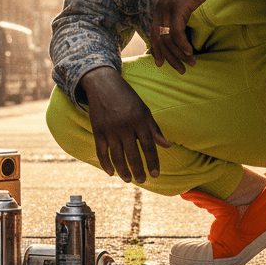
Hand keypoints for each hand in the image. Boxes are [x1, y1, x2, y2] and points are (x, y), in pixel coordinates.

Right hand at [80, 67, 172, 183]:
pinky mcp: (97, 130)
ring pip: (117, 156)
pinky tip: (111, 173)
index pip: (148, 146)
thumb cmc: (127, 98)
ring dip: (123, 171)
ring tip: (128, 179)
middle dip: (138, 170)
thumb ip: (154, 129)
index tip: (156, 174)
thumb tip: (168, 145)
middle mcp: (125, 126)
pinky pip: (101, 152)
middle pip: (133, 154)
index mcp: (139, 120)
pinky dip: (105, 164)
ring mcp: (109, 129)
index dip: (153, 162)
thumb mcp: (144, 110)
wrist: (103, 84)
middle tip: (142, 180)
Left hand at [150, 0, 215, 72]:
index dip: (157, 50)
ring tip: (190, 64)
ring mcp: (168, 6)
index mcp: (160, 5)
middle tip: (180, 70)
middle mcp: (160, 7)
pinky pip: (177, 32)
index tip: (161, 63)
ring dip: (179, 54)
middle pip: (159, 38)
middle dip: (169, 57)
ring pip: (168, 38)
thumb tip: (182, 26)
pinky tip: (190, 52)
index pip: (153, 32)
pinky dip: (183, 45)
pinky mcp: (178, 7)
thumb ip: (179, 11)